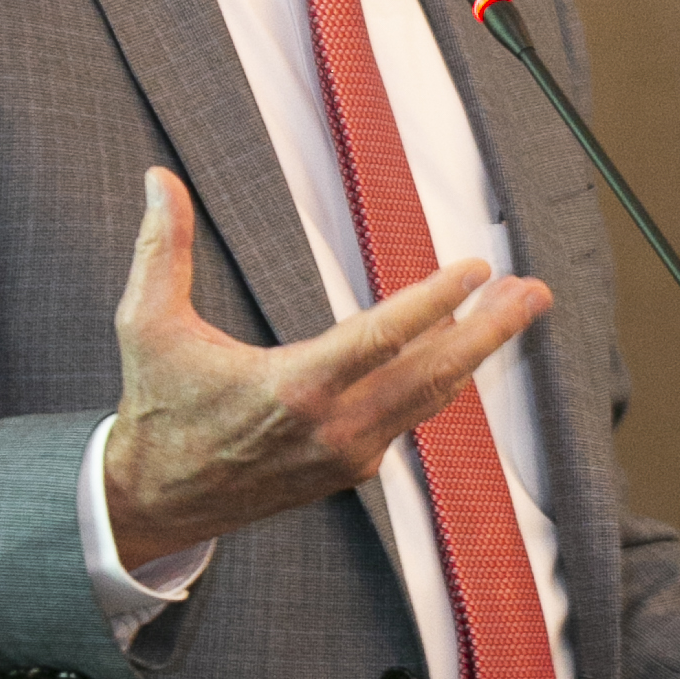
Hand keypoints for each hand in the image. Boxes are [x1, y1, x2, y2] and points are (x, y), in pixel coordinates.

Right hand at [102, 168, 551, 567]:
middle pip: (432, 373)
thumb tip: (159, 178)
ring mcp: (349, 454)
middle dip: (490, 330)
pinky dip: (442, 379)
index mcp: (292, 388)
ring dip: (478, 351)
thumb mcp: (146, 324)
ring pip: (431, 398)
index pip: (383, 338)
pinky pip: (412, 416)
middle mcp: (333, 427)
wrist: (156, 500)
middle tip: (533, 291)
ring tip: (518, 308)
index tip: (476, 269)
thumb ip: (161, 248)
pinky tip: (465, 347)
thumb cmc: (155, 407)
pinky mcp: (352, 469)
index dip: (435, 300)